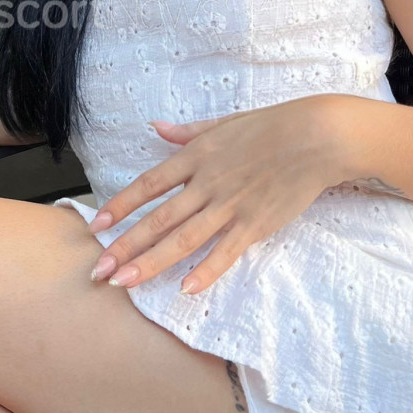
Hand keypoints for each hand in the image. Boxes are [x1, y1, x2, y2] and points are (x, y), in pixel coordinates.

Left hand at [87, 95, 344, 295]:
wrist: (316, 137)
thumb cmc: (270, 126)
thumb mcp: (222, 123)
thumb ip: (187, 132)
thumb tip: (156, 127)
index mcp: (196, 157)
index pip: (148, 185)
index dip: (121, 206)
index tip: (96, 226)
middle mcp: (206, 183)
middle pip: (158, 219)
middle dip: (125, 246)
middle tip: (98, 271)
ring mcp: (230, 206)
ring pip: (183, 240)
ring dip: (151, 263)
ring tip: (124, 282)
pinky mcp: (255, 225)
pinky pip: (225, 252)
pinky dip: (206, 271)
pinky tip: (185, 288)